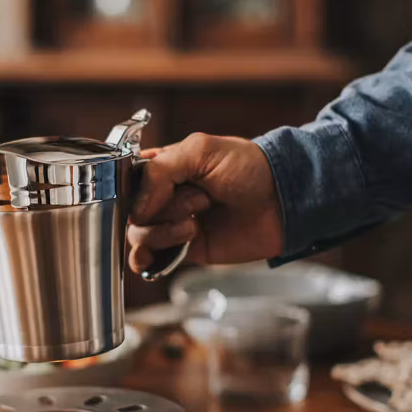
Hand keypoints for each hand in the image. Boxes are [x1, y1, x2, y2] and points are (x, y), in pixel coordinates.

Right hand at [127, 133, 282, 273]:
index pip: (128, 181)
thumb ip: (161, 170)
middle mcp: (165, 195)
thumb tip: (135, 207)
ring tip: (195, 224)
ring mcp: (174, 223)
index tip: (154, 194)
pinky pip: (153, 258)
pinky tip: (148, 260)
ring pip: (139, 235)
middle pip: (132, 211)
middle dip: (161, 210)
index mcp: (165, 167)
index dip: (134, 191)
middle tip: (198, 202)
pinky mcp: (185, 249)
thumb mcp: (201, 151)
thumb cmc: (250, 168)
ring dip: (163, 232)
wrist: (283, 201)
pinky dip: (145, 260)